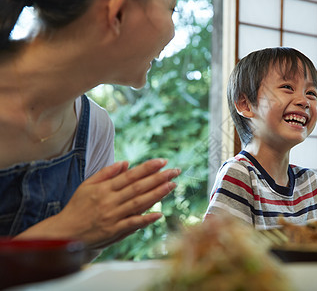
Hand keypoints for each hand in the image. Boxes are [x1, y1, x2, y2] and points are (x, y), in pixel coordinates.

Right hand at [16, 159, 179, 248]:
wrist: (64, 232)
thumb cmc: (77, 207)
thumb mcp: (87, 185)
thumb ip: (106, 173)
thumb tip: (126, 163)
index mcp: (104, 188)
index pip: (131, 175)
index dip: (148, 168)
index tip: (163, 161)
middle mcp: (110, 200)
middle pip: (138, 187)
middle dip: (159, 178)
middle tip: (175, 171)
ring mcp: (113, 216)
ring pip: (138, 203)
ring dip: (157, 194)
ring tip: (172, 185)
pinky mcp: (113, 231)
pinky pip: (132, 224)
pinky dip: (146, 219)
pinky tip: (159, 214)